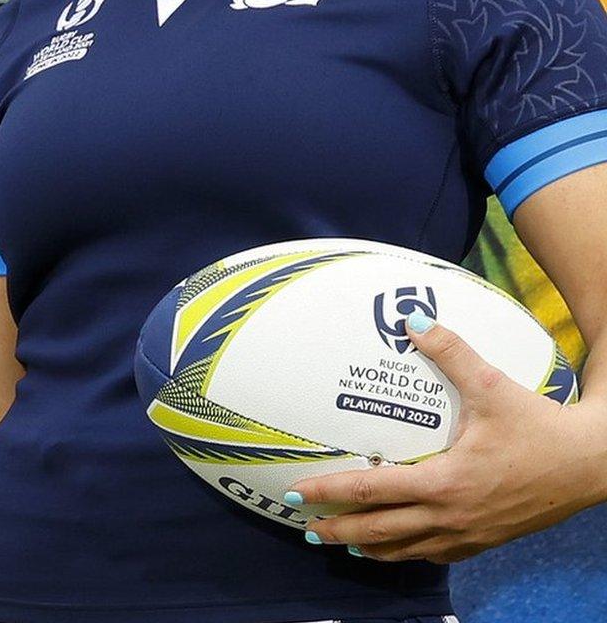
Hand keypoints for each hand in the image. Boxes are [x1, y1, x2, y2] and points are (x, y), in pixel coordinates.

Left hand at [294, 318, 606, 562]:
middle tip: (303, 528)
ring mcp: (468, 534)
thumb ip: (450, 351)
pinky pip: (435, 553)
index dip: (331, 493)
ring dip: (368, 546)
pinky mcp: (485, 541)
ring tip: (337, 541)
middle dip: (337, 529)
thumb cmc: (539, 425)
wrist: (590, 464)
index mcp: (446, 482)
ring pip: (405, 549)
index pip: (373, 491)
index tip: (297, 494)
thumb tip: (413, 320)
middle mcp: (451, 515)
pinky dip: (406, 552)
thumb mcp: (492, 386)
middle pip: (379, 531)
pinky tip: (392, 547)